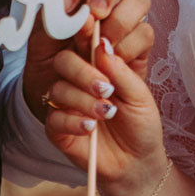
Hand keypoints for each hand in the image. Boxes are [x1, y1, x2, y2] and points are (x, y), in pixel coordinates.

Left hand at [22, 0, 153, 124]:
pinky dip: (127, 48)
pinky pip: (145, 33)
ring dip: (118, 21)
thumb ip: (54, 22)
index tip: (68, 8)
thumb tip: (76, 12)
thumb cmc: (50, 69)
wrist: (64, 105)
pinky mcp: (139, 45)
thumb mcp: (41, 43)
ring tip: (100, 47)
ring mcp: (124, 18)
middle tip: (96, 14)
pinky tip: (111, 63)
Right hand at [40, 29, 168, 195]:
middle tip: (106, 88)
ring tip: (107, 113)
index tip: (96, 36)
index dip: (85, 33)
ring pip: (58, 89)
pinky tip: (91, 128)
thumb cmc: (140, 124)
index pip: (84, 40)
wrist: (137, 162)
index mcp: (98, 65)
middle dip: (84, 72)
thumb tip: (102, 44)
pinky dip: (73, 121)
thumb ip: (121, 70)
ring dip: (83, 100)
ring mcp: (66, 103)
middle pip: (63, 60)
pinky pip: (54, 117)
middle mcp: (78, 80)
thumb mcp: (140, 95)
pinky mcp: (57, 128)